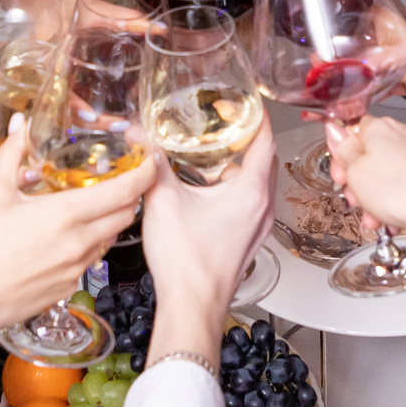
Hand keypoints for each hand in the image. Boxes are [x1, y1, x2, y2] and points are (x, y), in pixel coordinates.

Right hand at [0, 140, 155, 375]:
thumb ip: (11, 156)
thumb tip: (20, 127)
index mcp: (66, 213)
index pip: (124, 191)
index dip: (144, 174)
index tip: (150, 162)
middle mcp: (80, 241)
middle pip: (126, 214)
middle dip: (128, 195)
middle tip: (118, 180)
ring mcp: (78, 266)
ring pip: (110, 236)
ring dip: (109, 220)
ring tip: (90, 207)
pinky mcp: (71, 285)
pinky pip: (92, 259)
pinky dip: (89, 243)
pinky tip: (65, 238)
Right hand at [140, 131, 276, 335]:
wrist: (192, 307)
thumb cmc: (186, 261)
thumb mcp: (162, 201)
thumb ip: (152, 164)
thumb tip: (140, 135)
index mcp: (251, 191)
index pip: (266, 138)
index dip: (256, 114)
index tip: (242, 100)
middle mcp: (262, 208)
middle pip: (264, 160)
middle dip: (245, 138)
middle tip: (222, 123)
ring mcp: (258, 227)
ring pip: (256, 184)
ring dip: (238, 166)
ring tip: (209, 155)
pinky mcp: (247, 241)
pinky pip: (248, 204)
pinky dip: (234, 190)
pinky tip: (206, 191)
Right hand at [325, 116, 405, 295]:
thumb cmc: (400, 190)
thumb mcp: (355, 172)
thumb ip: (342, 150)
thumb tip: (334, 130)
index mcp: (379, 126)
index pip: (352, 132)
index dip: (341, 158)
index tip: (340, 177)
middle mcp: (402, 133)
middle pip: (370, 155)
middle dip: (359, 182)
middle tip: (355, 200)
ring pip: (387, 172)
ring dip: (375, 196)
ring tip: (373, 219)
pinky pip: (405, 182)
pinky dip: (396, 199)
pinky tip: (391, 218)